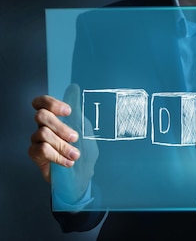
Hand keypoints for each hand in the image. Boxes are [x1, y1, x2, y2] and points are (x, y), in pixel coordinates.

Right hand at [28, 84, 98, 203]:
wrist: (82, 175)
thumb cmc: (84, 151)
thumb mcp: (87, 132)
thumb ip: (80, 117)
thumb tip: (75, 94)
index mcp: (55, 118)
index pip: (42, 103)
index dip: (51, 103)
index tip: (67, 111)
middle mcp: (43, 126)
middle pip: (41, 116)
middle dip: (60, 126)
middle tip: (75, 137)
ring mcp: (37, 140)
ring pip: (43, 133)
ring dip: (63, 145)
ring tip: (75, 155)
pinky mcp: (35, 154)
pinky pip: (41, 149)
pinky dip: (57, 156)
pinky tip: (68, 162)